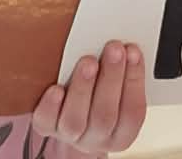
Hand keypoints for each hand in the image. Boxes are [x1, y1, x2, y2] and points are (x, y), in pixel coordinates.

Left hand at [31, 40, 146, 155]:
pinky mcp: (46, 128)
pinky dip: (51, 105)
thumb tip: (123, 43)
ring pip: (76, 120)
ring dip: (83, 88)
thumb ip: (120, 75)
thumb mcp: (115, 94)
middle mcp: (97, 138)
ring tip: (88, 61)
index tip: (133, 51)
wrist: (67, 124)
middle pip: (105, 116)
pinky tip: (56, 88)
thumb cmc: (95, 102)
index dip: (135, 81)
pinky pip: (46, 122)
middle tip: (114, 49)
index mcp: (120, 133)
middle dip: (111, 78)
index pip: (133, 113)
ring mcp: (70, 136)